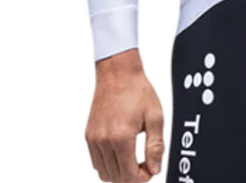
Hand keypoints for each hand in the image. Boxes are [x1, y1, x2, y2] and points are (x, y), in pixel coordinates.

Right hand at [85, 48, 164, 181]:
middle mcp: (103, 141)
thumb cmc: (137, 90)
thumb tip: (155, 169)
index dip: (142, 178)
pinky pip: (96, 162)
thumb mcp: (155, 117)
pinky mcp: (89, 135)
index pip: (128, 176)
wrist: (118, 73)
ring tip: (133, 160)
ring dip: (119, 173)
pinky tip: (121, 153)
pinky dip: (108, 165)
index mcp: (121, 137)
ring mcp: (93, 139)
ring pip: (103, 173)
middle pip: (116, 178)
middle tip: (144, 165)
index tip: (150, 170)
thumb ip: (156, 146)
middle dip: (132, 177)